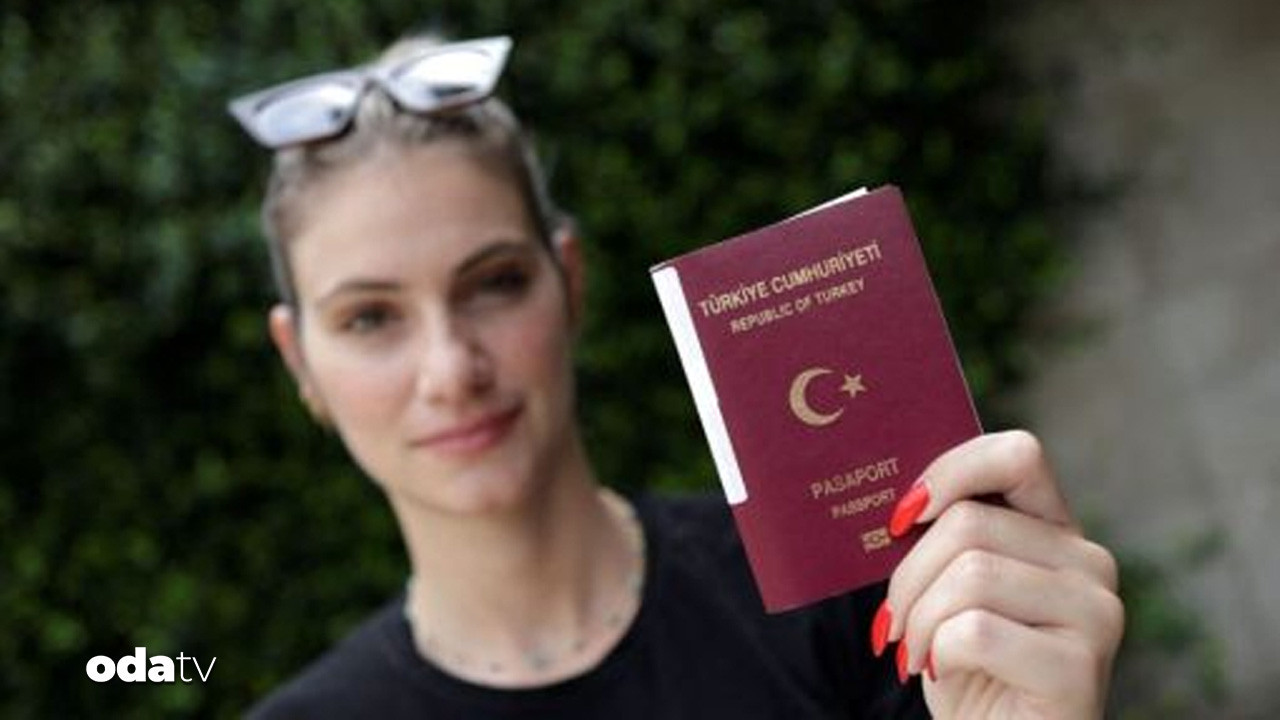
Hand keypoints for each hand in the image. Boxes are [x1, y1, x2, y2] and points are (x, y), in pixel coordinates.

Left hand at [872, 431, 1123, 718]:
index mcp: (1057, 532)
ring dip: (918, 620)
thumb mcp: (951, 590)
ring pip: (969, 575)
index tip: (902, 517)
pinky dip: (937, 654)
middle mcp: (1089, 563)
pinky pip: (973, 632)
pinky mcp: (1078, 668)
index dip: (951, 472)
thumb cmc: (967, 666)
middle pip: (969, 524)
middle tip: (895, 622)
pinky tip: (942, 674)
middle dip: (908, 576)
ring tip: (915, 652)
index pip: (1017, 456)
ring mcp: (1094, 614)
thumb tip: (896, 504)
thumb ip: (944, 539)